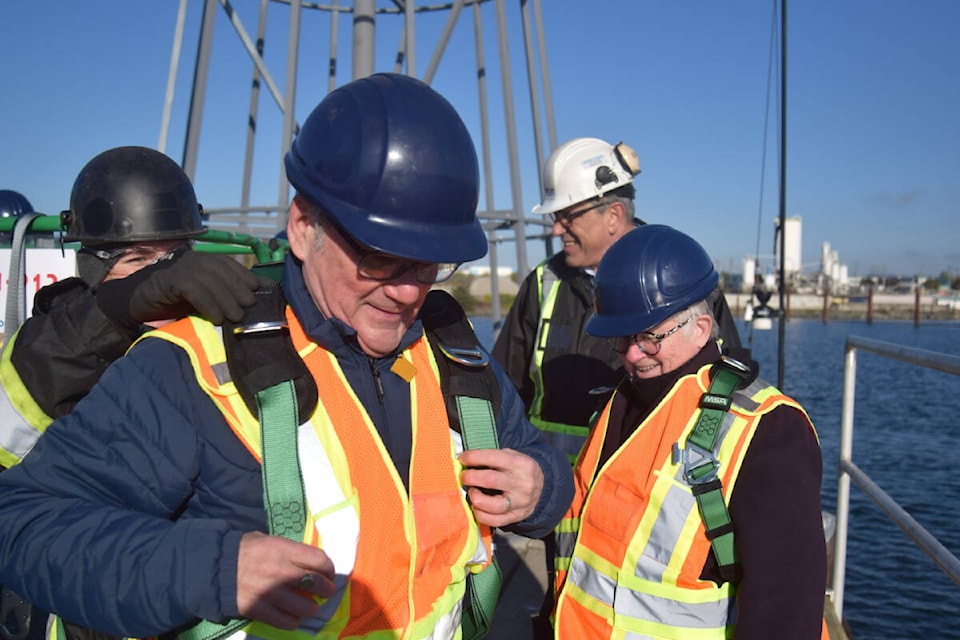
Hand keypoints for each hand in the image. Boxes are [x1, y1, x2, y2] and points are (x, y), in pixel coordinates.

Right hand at [96, 249, 259, 327]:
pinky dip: (208, 305)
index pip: (228, 263)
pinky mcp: (169, 279)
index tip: (256, 289)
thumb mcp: (200, 296)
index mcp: (202, 260)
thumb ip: (218, 294)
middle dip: (237, 289)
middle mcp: (192, 259)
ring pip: (210, 280)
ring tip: (235, 317)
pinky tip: (216, 318)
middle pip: (221, 271)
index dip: (243, 275)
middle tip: (248, 307)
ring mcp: (180, 267)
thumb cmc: (173, 303)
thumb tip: (246, 302)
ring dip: (225, 300)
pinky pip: (194, 290)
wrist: (137, 305)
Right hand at [236, 532, 335, 628]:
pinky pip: (286, 621)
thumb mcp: (270, 540)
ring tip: (311, 606)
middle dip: (326, 589)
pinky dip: (294, 620)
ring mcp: (270, 593)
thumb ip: (291, 550)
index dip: (329, 568)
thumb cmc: (245, 549)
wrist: (215, 567)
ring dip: (312, 608)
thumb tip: (311, 561)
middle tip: (326, 591)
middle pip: (317, 584)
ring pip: (305, 607)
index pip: (319, 560)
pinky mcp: (259, 610)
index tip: (328, 573)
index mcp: (284, 550)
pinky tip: (293, 615)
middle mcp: (280, 572)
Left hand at [458, 448, 544, 527]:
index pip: (493, 458)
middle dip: (471, 477)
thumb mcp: (512, 456)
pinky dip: (481, 515)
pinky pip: (495, 521)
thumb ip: (492, 457)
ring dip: (476, 498)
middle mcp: (522, 483)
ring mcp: (521, 502)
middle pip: (490, 480)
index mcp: (520, 464)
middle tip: (463, 476)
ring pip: (493, 505)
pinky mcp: (517, 516)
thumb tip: (466, 460)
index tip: (462, 458)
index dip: (474, 457)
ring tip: (472, 492)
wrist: (542, 487)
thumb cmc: (518, 469)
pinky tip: (476, 507)